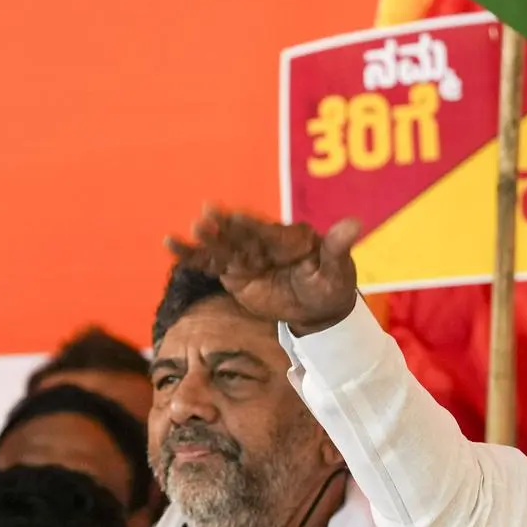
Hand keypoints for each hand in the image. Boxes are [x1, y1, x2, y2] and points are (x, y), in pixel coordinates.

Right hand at [166, 207, 360, 334]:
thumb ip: (338, 246)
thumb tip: (356, 223)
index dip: (253, 226)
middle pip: (241, 235)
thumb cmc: (331, 284)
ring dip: (203, 241)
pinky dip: (192, 256)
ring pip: (222, 247)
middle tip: (204, 219)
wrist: (318, 309)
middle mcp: (265, 242)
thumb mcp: (337, 269)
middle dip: (223, 229)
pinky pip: (212, 263)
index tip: (236, 217)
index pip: (269, 232)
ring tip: (180, 235)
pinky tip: (170, 245)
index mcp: (290, 237)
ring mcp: (248, 256)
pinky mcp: (235, 272)